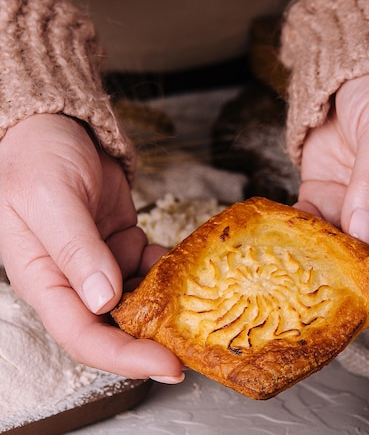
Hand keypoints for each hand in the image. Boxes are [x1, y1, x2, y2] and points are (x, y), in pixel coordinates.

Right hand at [0, 114, 181, 381]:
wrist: (57, 127)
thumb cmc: (38, 158)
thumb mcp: (50, 199)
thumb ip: (75, 248)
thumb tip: (103, 300)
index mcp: (46, 280)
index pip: (83, 336)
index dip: (124, 358)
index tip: (166, 365)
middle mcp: (74, 280)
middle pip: (114, 329)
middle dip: (154, 344)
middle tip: (196, 347)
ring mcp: (102, 264)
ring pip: (138, 302)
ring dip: (169, 308)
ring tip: (207, 308)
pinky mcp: (124, 246)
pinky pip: (152, 268)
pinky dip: (173, 271)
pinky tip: (195, 268)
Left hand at [294, 72, 368, 299]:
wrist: (359, 72)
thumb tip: (363, 231)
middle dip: (358, 282)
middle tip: (332, 297)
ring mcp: (358, 209)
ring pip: (343, 250)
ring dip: (323, 263)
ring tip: (301, 277)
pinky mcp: (326, 199)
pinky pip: (312, 226)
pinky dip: (299, 236)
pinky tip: (282, 244)